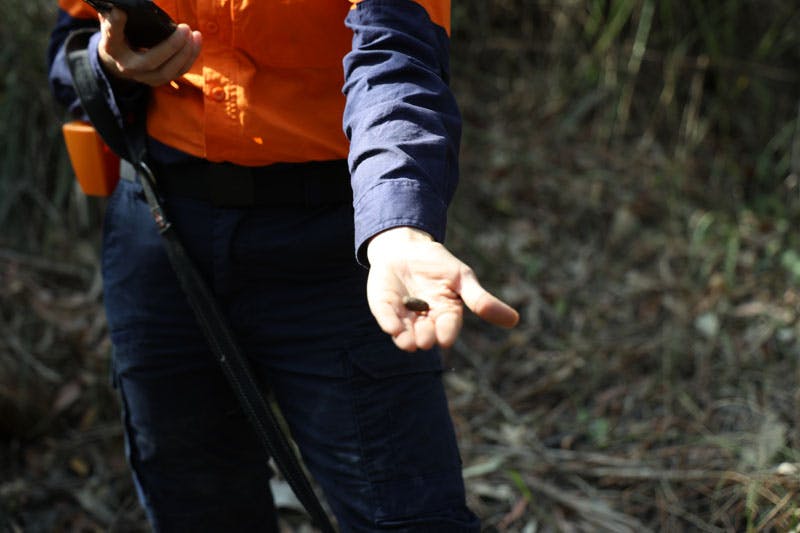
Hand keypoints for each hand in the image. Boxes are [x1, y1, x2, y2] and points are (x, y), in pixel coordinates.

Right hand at [97, 8, 201, 86]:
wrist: (121, 58)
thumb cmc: (119, 33)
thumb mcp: (112, 22)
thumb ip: (115, 17)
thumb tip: (120, 9)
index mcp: (112, 49)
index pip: (112, 37)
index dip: (116, 26)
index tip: (120, 12)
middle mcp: (128, 68)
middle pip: (151, 62)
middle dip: (171, 47)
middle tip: (185, 28)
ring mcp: (146, 77)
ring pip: (168, 71)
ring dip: (186, 54)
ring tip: (195, 34)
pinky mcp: (160, 79)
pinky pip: (179, 71)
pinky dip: (190, 57)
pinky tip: (196, 39)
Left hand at [366, 227, 518, 351]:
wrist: (405, 247)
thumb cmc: (438, 264)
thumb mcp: (462, 278)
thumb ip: (481, 300)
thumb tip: (514, 320)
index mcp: (446, 314)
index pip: (448, 327)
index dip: (446, 333)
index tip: (445, 338)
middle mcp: (425, 320)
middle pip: (426, 334)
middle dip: (425, 338)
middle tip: (424, 340)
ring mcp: (403, 315)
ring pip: (406, 333)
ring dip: (406, 339)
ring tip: (408, 343)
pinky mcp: (384, 308)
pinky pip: (387, 319)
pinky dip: (389, 323)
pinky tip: (391, 328)